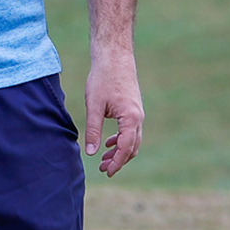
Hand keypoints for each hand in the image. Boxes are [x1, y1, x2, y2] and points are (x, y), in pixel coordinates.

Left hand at [84, 49, 144, 176]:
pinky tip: (108, 143)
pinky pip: (130, 131)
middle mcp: (138, 118)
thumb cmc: (103, 79)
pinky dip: (120, 140)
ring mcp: (137, 113)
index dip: (116, 163)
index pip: (125, 148)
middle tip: (103, 169)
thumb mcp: (94, 106)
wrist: (114, 57)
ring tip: (104, 160)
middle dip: (118, 160)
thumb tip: (91, 153)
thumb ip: (93, 130)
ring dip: (119, 151)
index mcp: (130, 118)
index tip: (107, 172)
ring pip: (132, 140)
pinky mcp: (133, 109)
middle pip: (132, 147)